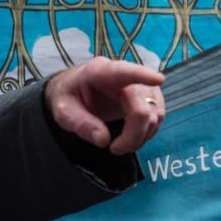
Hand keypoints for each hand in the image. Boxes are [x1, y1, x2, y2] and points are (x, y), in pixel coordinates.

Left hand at [45, 57, 164, 154]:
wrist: (76, 90)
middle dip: (134, 133)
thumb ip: (81, 124)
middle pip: (142, 105)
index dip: (142, 75)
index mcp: (99, 72)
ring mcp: (140, 84)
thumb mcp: (63, 111)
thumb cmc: (69, 97)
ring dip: (141, 135)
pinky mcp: (148, 96)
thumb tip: (103, 140)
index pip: (122, 71)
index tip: (158, 79)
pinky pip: (156, 116)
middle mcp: (124, 74)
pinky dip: (146, 132)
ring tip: (119, 145)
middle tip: (115, 149)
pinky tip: (130, 137)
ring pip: (154, 112)